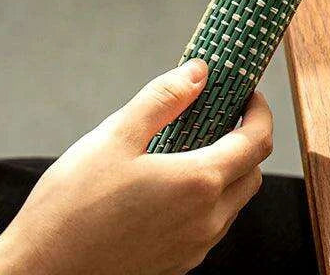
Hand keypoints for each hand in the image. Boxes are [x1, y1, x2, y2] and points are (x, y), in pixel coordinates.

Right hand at [0, 60, 272, 274]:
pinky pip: (212, 225)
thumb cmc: (70, 209)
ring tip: (197, 145)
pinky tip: (175, 183)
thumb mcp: (115, 137)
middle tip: (224, 115)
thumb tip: (198, 73)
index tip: (248, 95)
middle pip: (252, 172)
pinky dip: (210, 197)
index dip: (260, 111)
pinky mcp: (178, 264)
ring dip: (230, 169)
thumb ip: (163, 99)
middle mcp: (207, 220)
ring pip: (235, 200)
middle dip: (248, 139)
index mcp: (199, 183)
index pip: (257, 141)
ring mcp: (194, 247)